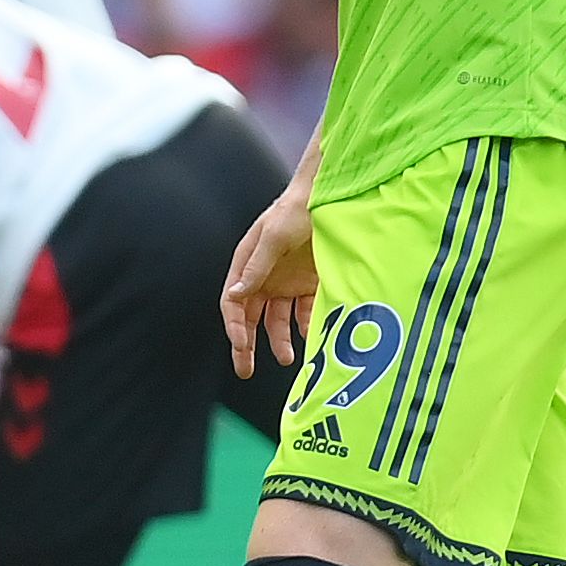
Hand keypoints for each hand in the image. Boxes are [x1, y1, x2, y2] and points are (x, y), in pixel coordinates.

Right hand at [223, 185, 316, 376]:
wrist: (332, 196)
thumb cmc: (297, 210)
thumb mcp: (273, 237)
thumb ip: (256, 267)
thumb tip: (234, 296)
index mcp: (247, 265)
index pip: (233, 303)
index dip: (234, 326)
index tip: (241, 347)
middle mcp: (264, 277)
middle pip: (250, 317)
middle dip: (246, 344)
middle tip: (245, 369)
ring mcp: (287, 282)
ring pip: (277, 320)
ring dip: (279, 341)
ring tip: (288, 359)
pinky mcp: (310, 284)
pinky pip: (306, 313)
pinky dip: (308, 327)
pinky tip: (313, 339)